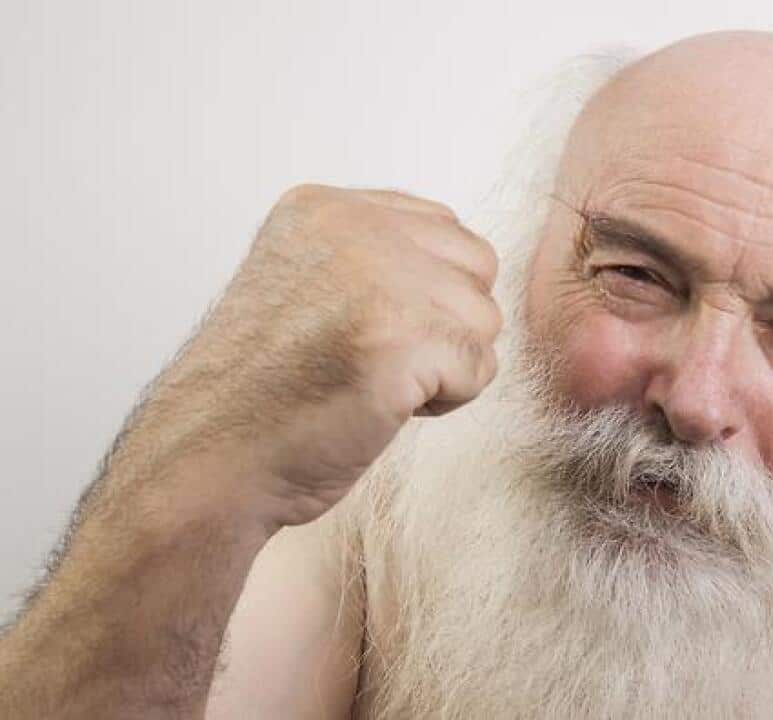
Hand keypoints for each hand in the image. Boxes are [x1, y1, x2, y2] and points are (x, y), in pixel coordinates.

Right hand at [145, 184, 500, 526]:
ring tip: (376, 384)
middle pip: (477, 267)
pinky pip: (480, 367)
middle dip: (447, 323)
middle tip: (379, 360)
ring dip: (446, 366)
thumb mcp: (308, 282)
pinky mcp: (406, 339)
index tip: (367, 328)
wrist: (210, 459)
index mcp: (327, 207)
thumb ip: (376, 254)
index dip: (427, 293)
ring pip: (484, 319)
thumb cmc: (263, 391)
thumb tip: (464, 265)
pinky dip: (447, 401)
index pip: (443, 228)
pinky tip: (385, 406)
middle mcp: (356, 228)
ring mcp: (383, 280)